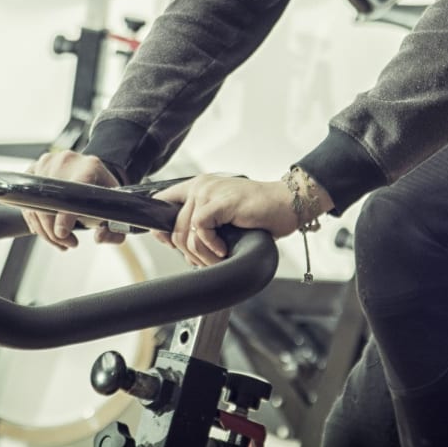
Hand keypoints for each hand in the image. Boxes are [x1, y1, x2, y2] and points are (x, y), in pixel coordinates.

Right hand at [22, 150, 124, 250]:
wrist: (89, 170)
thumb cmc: (101, 189)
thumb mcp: (114, 206)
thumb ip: (114, 228)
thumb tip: (99, 237)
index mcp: (90, 166)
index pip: (74, 189)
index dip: (66, 215)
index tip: (63, 233)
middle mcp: (66, 160)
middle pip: (52, 203)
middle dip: (56, 232)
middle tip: (68, 243)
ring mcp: (46, 164)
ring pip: (36, 206)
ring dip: (45, 231)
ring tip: (61, 241)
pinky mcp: (32, 170)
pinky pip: (27, 204)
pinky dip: (35, 223)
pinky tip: (48, 231)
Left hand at [154, 173, 304, 267]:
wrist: (287, 204)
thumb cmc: (259, 213)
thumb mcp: (224, 217)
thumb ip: (201, 224)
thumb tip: (177, 244)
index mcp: (198, 186)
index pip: (161, 202)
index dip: (160, 228)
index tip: (171, 245)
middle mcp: (200, 185)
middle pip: (173, 228)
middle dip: (188, 253)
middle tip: (207, 261)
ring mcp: (209, 191)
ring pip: (185, 233)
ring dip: (201, 255)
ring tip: (218, 259)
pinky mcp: (220, 201)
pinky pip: (199, 231)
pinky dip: (210, 247)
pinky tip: (225, 249)